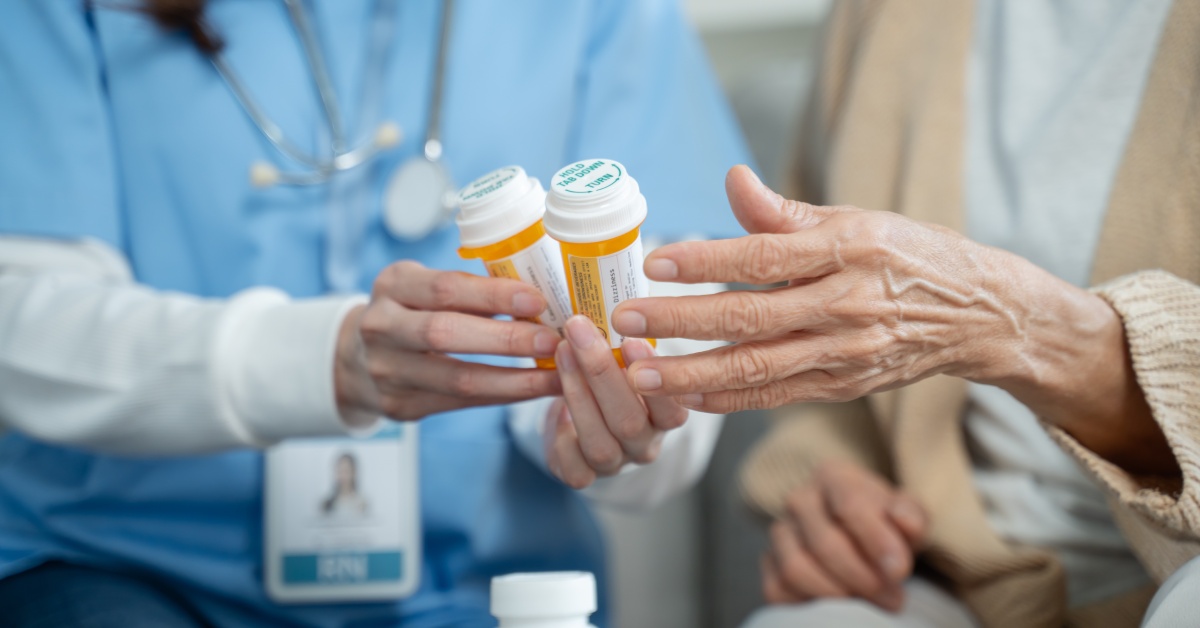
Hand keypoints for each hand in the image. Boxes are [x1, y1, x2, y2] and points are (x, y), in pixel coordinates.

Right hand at [335, 261, 562, 420]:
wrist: (358, 357)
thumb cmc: (411, 312)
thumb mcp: (425, 286)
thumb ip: (470, 290)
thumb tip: (538, 298)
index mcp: (392, 285)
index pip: (445, 288)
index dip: (493, 294)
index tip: (537, 299)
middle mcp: (381, 327)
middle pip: (445, 334)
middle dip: (506, 339)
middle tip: (552, 341)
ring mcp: (387, 371)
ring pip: (456, 379)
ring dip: (514, 378)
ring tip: (556, 375)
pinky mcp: (400, 406)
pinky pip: (460, 403)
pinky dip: (502, 396)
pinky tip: (534, 390)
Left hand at [543, 315, 689, 488]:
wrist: (581, 424)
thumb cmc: (609, 381)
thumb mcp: (626, 361)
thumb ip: (628, 343)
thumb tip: (610, 292)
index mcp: (667, 418)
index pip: (673, 407)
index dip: (654, 375)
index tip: (634, 339)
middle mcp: (645, 445)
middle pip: (629, 419)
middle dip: (601, 371)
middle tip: (579, 327)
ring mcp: (615, 465)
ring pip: (600, 440)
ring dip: (576, 392)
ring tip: (560, 350)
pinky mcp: (583, 476)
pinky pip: (574, 467)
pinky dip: (561, 434)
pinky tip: (551, 401)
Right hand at [761, 460, 925, 611]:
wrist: (858, 535)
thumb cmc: (884, 524)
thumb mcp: (907, 515)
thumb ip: (911, 516)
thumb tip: (905, 523)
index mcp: (833, 476)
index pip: (849, 505)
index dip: (876, 541)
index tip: (899, 571)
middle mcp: (799, 499)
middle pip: (824, 543)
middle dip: (862, 577)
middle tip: (893, 597)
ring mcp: (780, 531)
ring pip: (797, 568)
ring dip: (837, 593)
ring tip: (869, 601)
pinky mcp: (769, 563)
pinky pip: (778, 590)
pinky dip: (811, 603)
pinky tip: (840, 604)